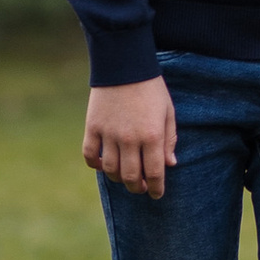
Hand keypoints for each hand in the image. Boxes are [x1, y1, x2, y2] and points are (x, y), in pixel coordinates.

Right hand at [84, 75, 176, 197]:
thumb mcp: (168, 111)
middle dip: (137, 187)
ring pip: (110, 170)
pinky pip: (90, 155)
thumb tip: (169, 165)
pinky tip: (103, 165)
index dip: (156, 188)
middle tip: (141, 188)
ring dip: (118, 179)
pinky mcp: (92, 127)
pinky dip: (95, 165)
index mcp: (152, 135)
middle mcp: (129, 139)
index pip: (154, 172)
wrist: (124, 65)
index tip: (157, 195)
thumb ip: (169, 139)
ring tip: (125, 178)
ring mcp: (109, 134)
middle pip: (130, 176)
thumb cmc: (151, 88)